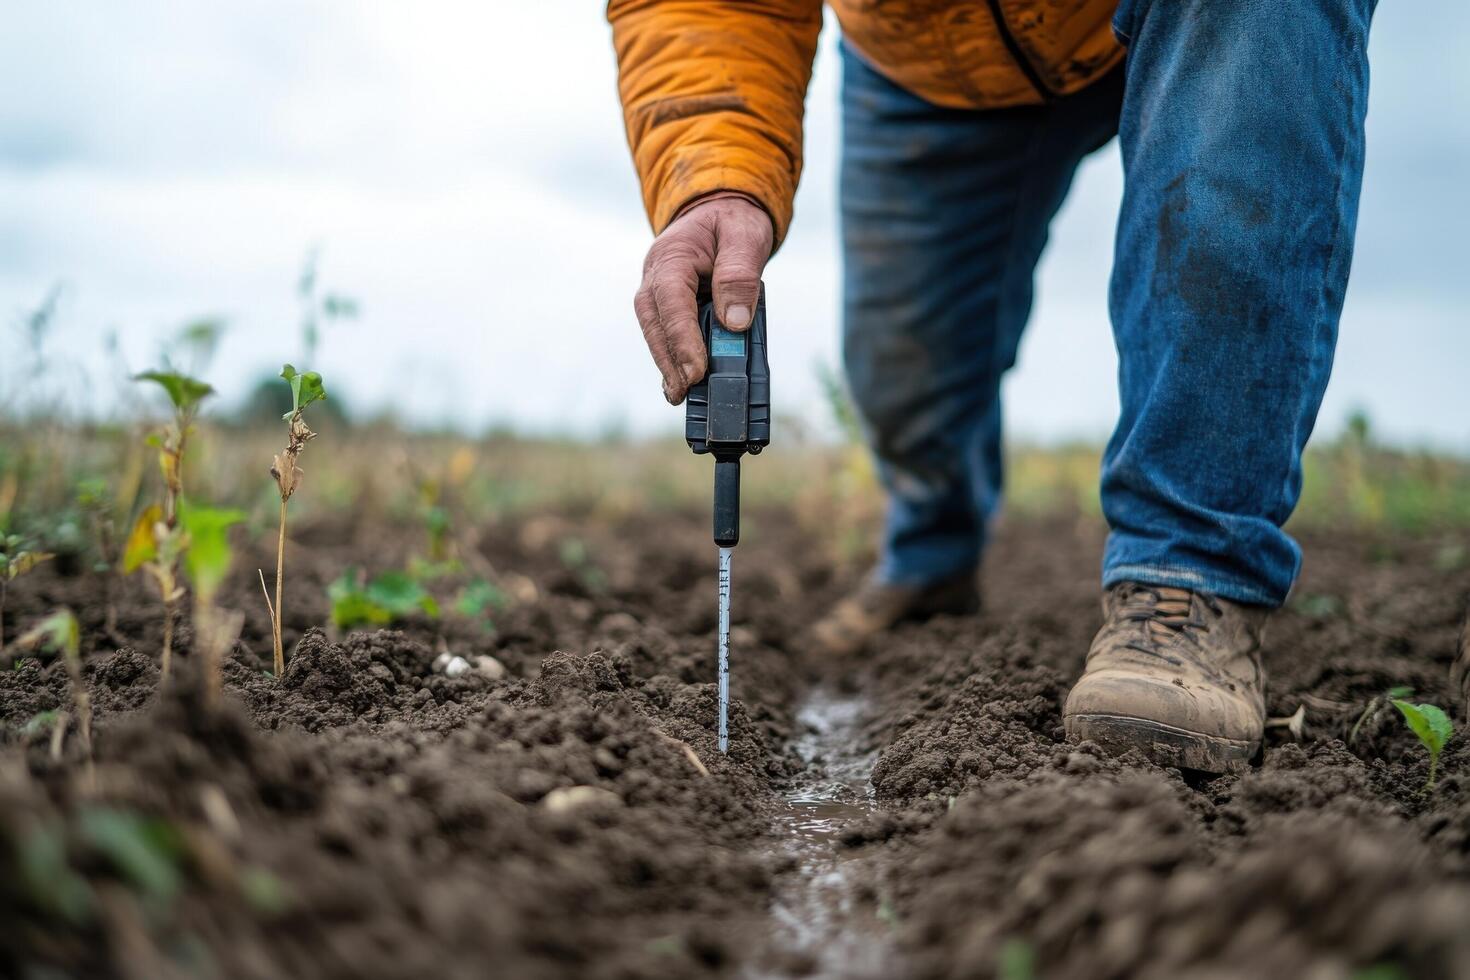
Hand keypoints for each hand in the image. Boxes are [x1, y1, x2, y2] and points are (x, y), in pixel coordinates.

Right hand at [633, 193, 773, 404]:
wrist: (721, 210)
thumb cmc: (734, 222)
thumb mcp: (745, 237)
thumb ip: (739, 276)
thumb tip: (734, 323)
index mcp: (673, 255)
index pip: (672, 301)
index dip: (683, 338)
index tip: (697, 370)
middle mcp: (656, 275)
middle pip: (655, 322)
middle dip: (669, 359)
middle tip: (683, 391)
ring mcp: (657, 291)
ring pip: (655, 331)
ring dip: (667, 363)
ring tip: (680, 394)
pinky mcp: (666, 306)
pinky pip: (665, 333)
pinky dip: (672, 357)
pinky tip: (680, 382)